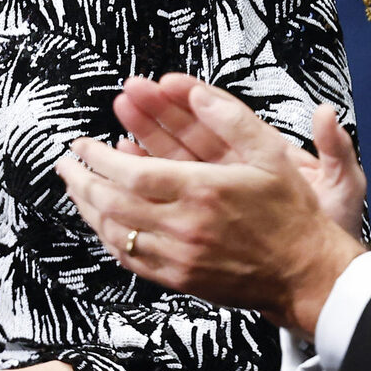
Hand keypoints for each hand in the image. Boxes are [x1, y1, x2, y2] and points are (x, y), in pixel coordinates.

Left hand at [57, 79, 367, 340]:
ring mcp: (178, 257)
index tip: (84, 144)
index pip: (131, 172)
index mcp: (203, 190)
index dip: (98, 157)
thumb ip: (231, 118)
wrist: (304, 272)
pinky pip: (129, 258)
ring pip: (114, 232)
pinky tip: (102, 222)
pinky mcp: (178, 279)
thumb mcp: (271, 153)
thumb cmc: (290, 213)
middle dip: (81, 180)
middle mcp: (185, 226)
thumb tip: (194, 92)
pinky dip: (108, 237)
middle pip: (112, 203)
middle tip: (66, 163)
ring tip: (75, 188)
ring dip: (87, 208)